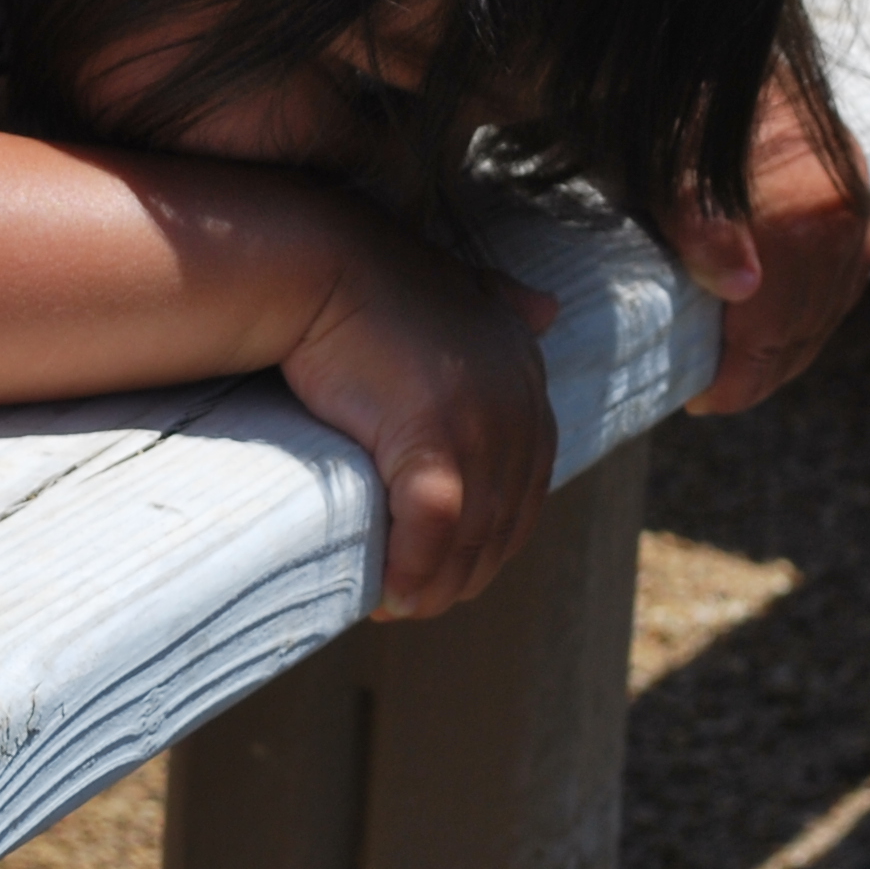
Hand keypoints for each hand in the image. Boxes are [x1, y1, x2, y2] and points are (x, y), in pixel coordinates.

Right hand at [282, 219, 558, 618]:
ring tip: (396, 606)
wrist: (319, 262)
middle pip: (502, 525)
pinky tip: (387, 595)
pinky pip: (433, 526)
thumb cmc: (375, 281)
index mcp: (529, 382)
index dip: (489, 542)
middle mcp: (519, 406)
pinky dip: (411, 569)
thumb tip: (549, 309)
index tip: (447, 570)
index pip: (526, 493)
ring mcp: (481, 421)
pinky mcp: (432, 434)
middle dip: (462, 575)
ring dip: (434, 586)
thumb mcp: (460, 290)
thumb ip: (505, 304)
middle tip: (416, 601)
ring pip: (470, 538)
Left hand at [668, 74, 869, 412]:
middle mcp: (842, 204)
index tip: (703, 401)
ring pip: (834, 299)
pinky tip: (783, 319)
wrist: (704, 27)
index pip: (777, 329)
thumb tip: (743, 289)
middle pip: (809, 322)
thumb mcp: (662, 162)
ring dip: (793, 341)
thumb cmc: (669, 102)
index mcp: (803, 210)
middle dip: (764, 368)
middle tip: (720, 393)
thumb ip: (698, 222)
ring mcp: (855, 192)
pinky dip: (817, 303)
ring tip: (746, 366)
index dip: (740, 377)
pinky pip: (848, 266)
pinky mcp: (855, 180)